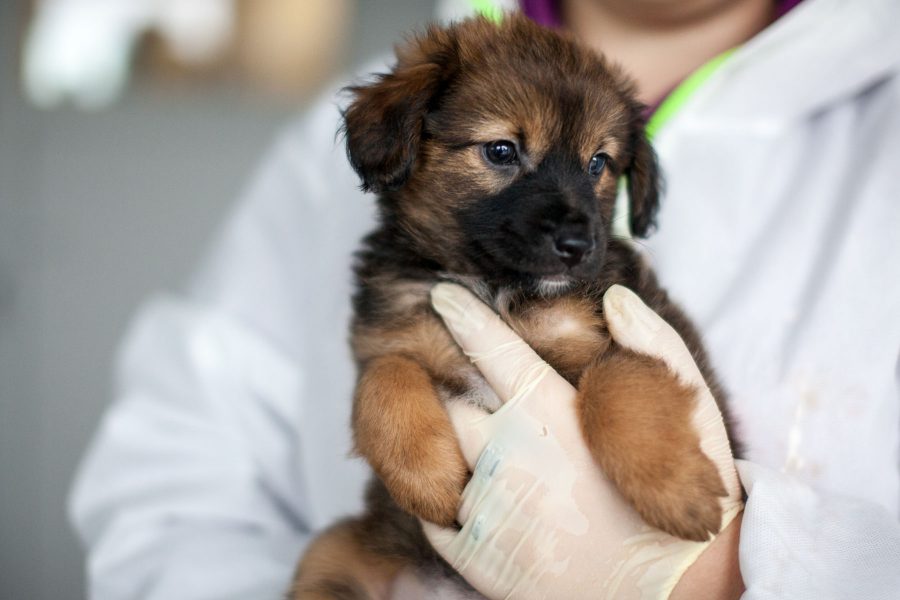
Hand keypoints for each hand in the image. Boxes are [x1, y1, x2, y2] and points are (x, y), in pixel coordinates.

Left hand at [421, 283, 742, 599]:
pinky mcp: (469, 549)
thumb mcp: (691, 411)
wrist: (668, 594)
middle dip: (460, 393)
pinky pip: (432, 505)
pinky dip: (449, 494)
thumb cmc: (680, 499)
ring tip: (498, 460)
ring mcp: (482, 501)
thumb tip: (615, 299)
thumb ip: (654, 345)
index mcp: (551, 410)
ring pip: (435, 449)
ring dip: (455, 445)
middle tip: (491, 410)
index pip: (489, 345)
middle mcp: (506, 450)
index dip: (462, 314)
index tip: (443, 296)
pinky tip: (491, 499)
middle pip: (452, 399)